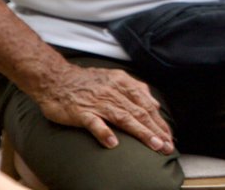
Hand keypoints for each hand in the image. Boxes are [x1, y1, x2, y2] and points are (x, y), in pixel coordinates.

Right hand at [30, 62, 173, 153]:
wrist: (55, 78)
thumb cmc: (86, 81)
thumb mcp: (115, 78)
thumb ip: (134, 90)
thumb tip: (154, 104)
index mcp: (123, 84)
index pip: (147, 105)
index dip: (160, 122)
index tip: (169, 137)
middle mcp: (114, 92)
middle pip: (140, 113)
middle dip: (156, 131)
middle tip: (168, 146)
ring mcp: (97, 102)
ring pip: (124, 118)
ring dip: (141, 132)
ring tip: (154, 145)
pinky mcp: (81, 112)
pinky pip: (94, 123)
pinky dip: (104, 133)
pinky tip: (113, 144)